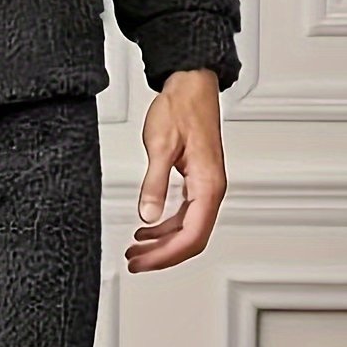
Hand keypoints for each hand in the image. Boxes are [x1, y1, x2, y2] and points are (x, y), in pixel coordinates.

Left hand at [125, 68, 227, 272]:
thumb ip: (154, 184)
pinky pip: (184, 214)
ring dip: (161, 243)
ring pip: (187, 229)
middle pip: (191, 238)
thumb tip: (147, 216)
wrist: (191, 84)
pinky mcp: (197, 180)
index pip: (191, 236)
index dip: (165, 255)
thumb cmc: (181, 108)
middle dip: (162, 255)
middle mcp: (211, 189)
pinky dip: (165, 226)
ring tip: (135, 249)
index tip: (142, 262)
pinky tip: (146, 228)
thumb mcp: (160, 147)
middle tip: (135, 262)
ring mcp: (206, 186)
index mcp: (208, 185)